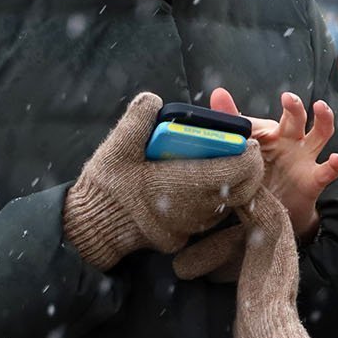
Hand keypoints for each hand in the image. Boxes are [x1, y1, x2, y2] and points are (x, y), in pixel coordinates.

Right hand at [62, 92, 263, 267]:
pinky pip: (210, 217)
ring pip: (228, 205)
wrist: (89, 229)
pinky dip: (213, 199)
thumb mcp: (118, 146)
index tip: (247, 141)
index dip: (249, 155)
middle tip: (240, 150)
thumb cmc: (105, 187)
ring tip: (220, 163)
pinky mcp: (182, 237)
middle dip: (247, 169)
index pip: (237, 170)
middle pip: (242, 190)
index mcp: (183, 184)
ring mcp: (189, 227)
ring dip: (231, 185)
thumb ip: (139, 118)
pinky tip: (199, 184)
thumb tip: (154, 101)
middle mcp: (192, 209)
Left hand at [209, 89, 337, 239]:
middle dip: (294, 106)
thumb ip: (231, 123)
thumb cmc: (258, 175)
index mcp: (271, 134)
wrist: (275, 210)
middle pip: (296, 118)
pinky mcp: (313, 180)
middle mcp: (290, 142)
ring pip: (321, 134)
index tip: (238, 118)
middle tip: (287, 97)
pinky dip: (335, 165)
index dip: (251, 123)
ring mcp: (304, 159)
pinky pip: (328, 171)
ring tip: (321, 107)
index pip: (262, 121)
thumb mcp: (243, 153)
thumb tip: (217, 93)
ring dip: (324, 120)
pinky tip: (336, 159)